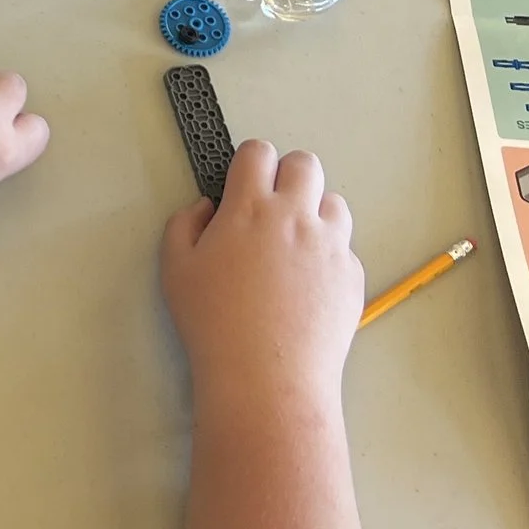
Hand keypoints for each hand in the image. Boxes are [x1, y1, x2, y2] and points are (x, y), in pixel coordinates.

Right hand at [161, 141, 363, 417]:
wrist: (267, 375)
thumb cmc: (213, 322)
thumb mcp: (175, 269)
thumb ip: (185, 224)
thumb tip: (208, 208)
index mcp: (249, 208)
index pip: (259, 153)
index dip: (249, 163)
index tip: (242, 184)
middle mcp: (296, 217)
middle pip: (306, 164)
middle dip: (288, 176)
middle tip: (270, 208)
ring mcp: (331, 246)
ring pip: (334, 202)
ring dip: (314, 213)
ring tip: (294, 246)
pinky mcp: (353, 276)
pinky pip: (344, 248)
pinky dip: (327, 255)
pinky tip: (307, 286)